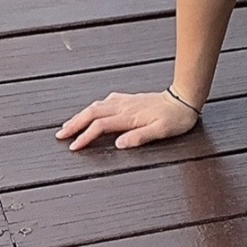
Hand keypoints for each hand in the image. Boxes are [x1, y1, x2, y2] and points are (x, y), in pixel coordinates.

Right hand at [55, 90, 199, 150]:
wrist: (185, 99)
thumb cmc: (176, 118)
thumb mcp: (162, 131)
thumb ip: (140, 137)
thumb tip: (119, 144)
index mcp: (129, 117)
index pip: (101, 126)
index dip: (86, 136)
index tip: (74, 147)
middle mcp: (124, 107)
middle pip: (92, 113)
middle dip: (74, 124)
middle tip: (60, 135)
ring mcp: (126, 101)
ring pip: (96, 106)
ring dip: (80, 116)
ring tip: (68, 125)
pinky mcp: (129, 99)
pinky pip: (105, 101)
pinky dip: (93, 107)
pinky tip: (92, 110)